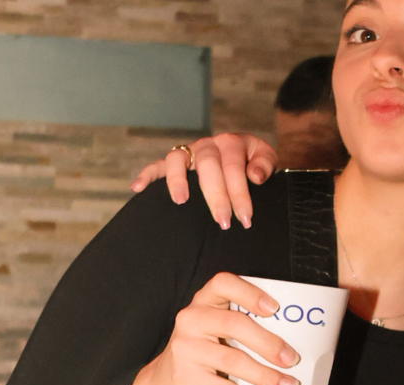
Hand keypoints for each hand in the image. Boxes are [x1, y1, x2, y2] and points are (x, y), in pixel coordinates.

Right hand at [129, 273, 298, 384]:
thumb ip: (242, 327)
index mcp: (204, 302)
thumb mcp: (215, 331)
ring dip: (265, 376)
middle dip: (269, 343)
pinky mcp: (185, 377)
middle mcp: (191, 320)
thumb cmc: (202, 354)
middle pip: (235, 324)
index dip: (250, 293)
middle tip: (292, 359)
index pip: (223, 284)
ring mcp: (186, 348)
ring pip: (232, 360)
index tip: (275, 309)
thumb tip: (290, 344)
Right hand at [130, 134, 277, 229]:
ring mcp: (191, 152)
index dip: (239, 194)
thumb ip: (264, 164)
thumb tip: (254, 176)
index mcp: (232, 143)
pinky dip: (147, 174)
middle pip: (208, 166)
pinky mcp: (177, 161)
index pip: (234, 168)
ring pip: (179, 160)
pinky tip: (137, 187)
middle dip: (216, 196)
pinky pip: (158, 165)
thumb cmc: (254, 162)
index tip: (245, 218)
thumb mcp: (266, 158)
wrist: (246, 155)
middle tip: (223, 222)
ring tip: (181, 201)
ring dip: (178, 180)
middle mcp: (209, 144)